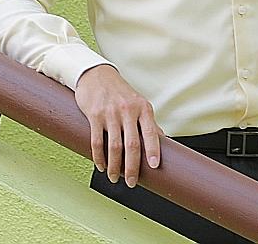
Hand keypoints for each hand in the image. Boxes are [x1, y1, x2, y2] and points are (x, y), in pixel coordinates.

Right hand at [75, 64, 161, 187]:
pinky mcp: (94, 115)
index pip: (151, 132)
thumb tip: (162, 140)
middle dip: (132, 167)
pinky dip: (99, 157)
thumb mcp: (138, 102)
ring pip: (114, 146)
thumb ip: (148, 122)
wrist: (95, 74)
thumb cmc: (119, 91)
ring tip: (115, 178)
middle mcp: (127, 110)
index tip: (154, 166)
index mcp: (143, 108)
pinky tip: (101, 166)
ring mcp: (110, 113)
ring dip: (115, 166)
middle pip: (132, 144)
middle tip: (132, 182)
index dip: (153, 150)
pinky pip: (97, 141)